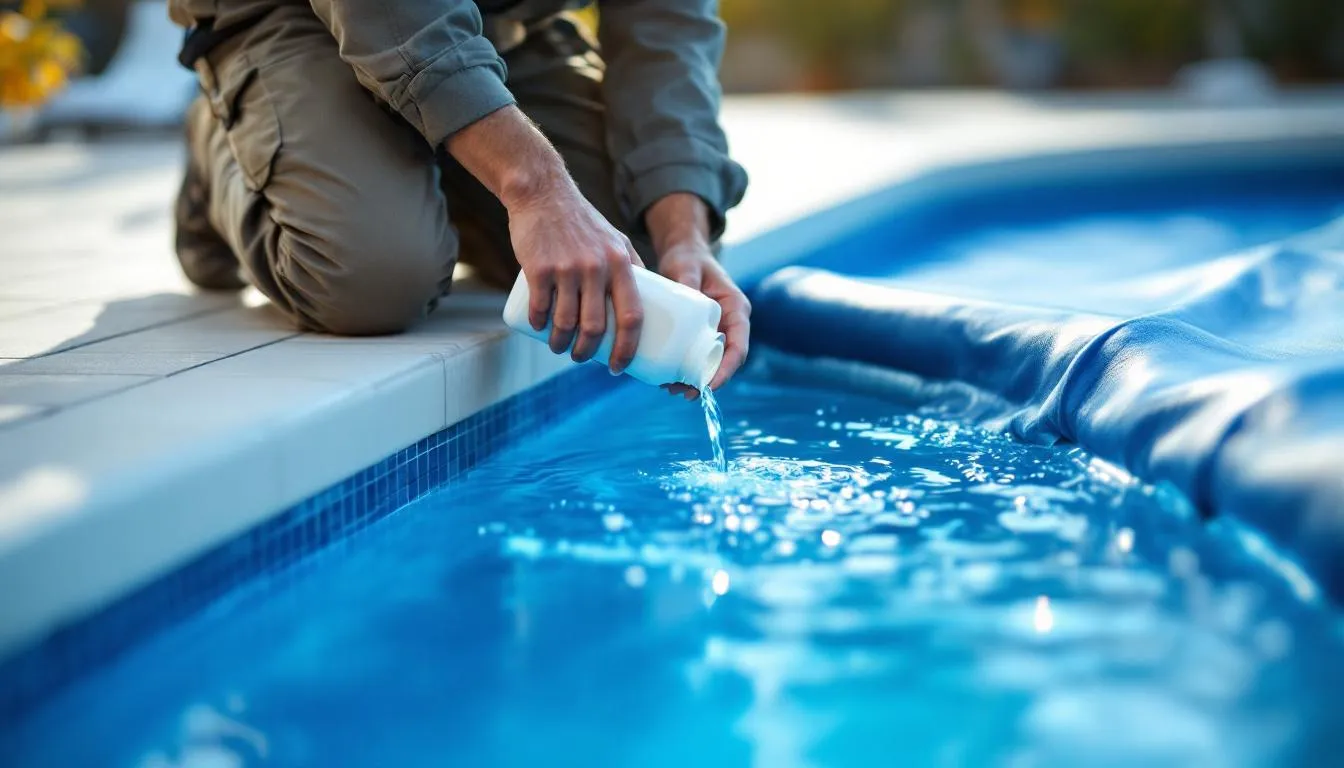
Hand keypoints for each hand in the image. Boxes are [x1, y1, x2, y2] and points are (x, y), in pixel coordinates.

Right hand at [444, 106, 643, 371]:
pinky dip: (539, 324)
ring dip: (560, 344)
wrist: (544, 192)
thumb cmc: (583, 222)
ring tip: (559, 347)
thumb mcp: (616, 240)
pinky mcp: (538, 267)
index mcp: (621, 263)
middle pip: (595, 327)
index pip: (632, 316)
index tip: (620, 366)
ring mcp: (567, 267)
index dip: (627, 348)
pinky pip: (539, 307)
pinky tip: (539, 329)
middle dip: (587, 353)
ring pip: (565, 323)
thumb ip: (631, 269)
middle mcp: (597, 267)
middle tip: (581, 358)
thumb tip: (646, 306)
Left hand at [658, 240, 750, 400]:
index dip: (726, 370)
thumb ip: (687, 280)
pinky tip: (667, 379)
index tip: (709, 386)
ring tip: (671, 389)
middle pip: (724, 361)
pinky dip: (685, 370)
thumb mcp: (687, 266)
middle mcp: (730, 323)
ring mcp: (715, 331)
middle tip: (684, 393)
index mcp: (736, 309)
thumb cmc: (688, 258)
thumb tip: (685, 294)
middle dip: (707, 382)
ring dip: (694, 380)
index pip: (738, 346)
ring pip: (710, 363)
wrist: (683, 255)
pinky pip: (696, 357)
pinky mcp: (700, 334)